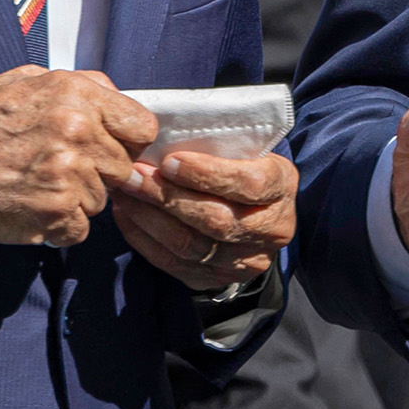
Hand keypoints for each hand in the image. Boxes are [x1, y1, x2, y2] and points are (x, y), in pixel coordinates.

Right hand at [0, 66, 157, 246]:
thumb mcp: (25, 80)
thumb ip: (79, 85)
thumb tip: (116, 98)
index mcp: (76, 95)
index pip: (142, 126)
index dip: (127, 140)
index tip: (109, 147)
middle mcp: (79, 132)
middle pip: (124, 167)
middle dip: (99, 171)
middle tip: (59, 168)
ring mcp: (69, 175)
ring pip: (102, 199)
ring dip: (77, 198)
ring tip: (36, 185)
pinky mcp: (56, 214)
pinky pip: (81, 228)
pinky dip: (60, 226)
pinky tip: (32, 208)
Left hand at [112, 151, 295, 293]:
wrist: (253, 210)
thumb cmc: (241, 164)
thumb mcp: (246, 146)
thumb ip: (217, 141)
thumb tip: (164, 128)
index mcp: (282, 187)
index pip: (251, 185)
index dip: (208, 175)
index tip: (170, 161)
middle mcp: (271, 230)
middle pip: (216, 220)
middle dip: (169, 196)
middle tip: (135, 175)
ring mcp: (245, 261)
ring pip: (191, 246)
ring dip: (150, 218)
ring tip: (127, 192)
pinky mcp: (216, 279)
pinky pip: (173, 264)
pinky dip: (144, 238)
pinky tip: (128, 214)